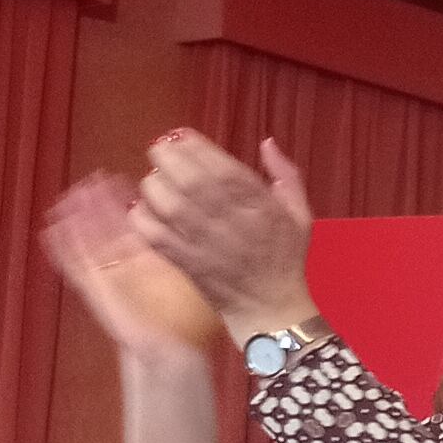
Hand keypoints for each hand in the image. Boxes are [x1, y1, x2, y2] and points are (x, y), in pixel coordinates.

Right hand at [44, 173, 217, 361]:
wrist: (170, 352)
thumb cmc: (184, 322)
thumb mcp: (196, 278)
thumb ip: (197, 251)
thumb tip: (214, 221)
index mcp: (152, 259)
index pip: (141, 223)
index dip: (133, 201)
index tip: (130, 179)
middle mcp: (129, 264)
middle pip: (110, 227)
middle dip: (102, 203)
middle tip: (95, 178)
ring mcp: (110, 276)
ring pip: (90, 239)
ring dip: (80, 217)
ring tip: (74, 193)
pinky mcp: (96, 290)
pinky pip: (77, 264)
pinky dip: (64, 246)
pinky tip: (54, 228)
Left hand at [131, 133, 314, 337]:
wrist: (270, 307)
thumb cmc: (285, 258)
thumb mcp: (300, 213)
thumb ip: (286, 175)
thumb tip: (266, 142)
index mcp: (262, 207)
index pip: (223, 168)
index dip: (196, 146)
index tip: (181, 135)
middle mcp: (233, 222)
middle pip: (191, 181)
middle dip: (167, 158)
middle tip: (158, 150)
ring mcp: (206, 244)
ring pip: (169, 204)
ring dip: (154, 185)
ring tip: (155, 179)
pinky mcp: (185, 262)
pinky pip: (154, 234)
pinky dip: (142, 216)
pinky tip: (143, 207)